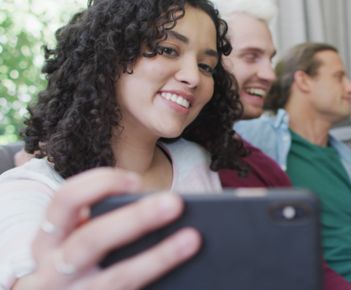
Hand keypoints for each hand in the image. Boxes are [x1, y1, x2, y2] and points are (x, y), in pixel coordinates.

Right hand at [13, 168, 200, 289]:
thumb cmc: (77, 266)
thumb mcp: (75, 242)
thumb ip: (105, 225)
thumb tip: (162, 207)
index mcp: (48, 239)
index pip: (65, 200)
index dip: (100, 185)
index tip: (136, 181)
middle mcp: (53, 269)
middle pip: (92, 239)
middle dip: (135, 218)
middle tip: (176, 202)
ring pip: (117, 278)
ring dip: (158, 257)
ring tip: (192, 239)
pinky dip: (158, 281)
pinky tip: (186, 275)